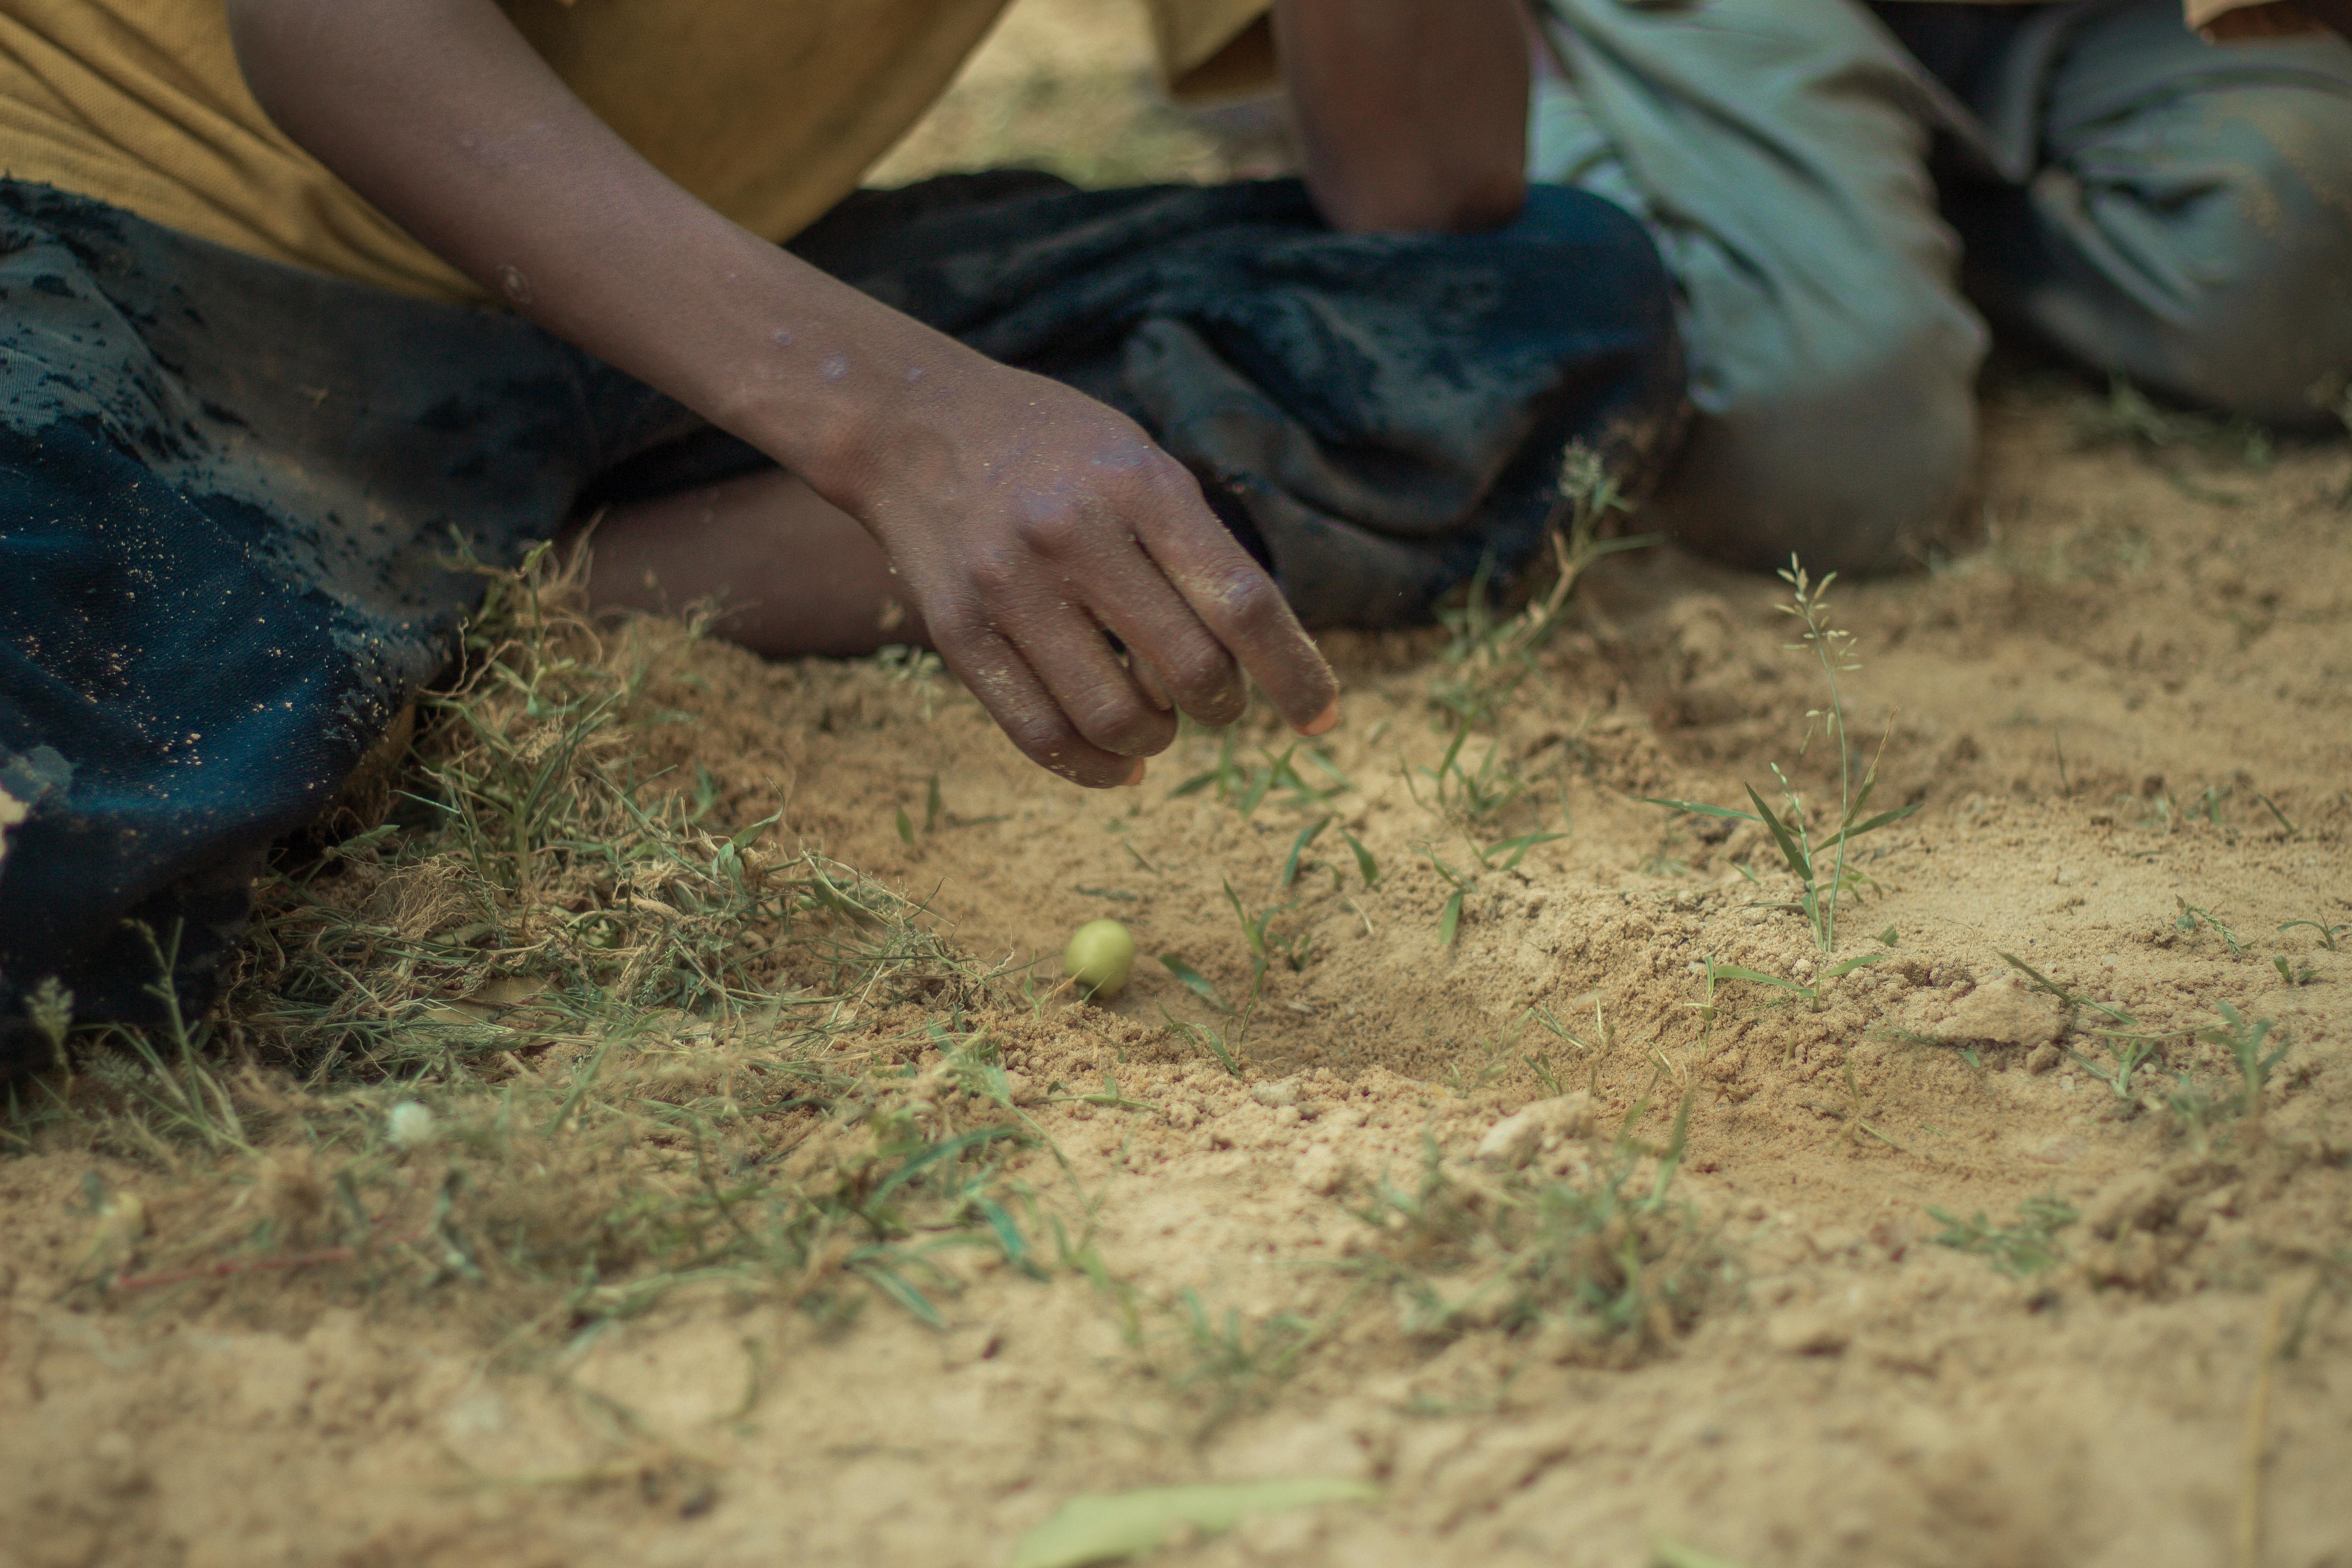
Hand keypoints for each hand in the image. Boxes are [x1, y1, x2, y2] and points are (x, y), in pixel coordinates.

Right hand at [839, 356, 1338, 787]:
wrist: (909, 423)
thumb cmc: (1051, 447)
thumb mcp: (1138, 459)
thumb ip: (1196, 544)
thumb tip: (1263, 654)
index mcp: (1139, 484)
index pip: (1243, 603)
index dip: (1296, 674)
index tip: (1321, 718)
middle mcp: (1074, 534)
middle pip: (1189, 670)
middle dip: (1221, 704)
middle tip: (1216, 700)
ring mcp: (1009, 587)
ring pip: (1116, 718)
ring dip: (1158, 739)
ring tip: (1159, 724)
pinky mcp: (958, 632)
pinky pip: (1040, 733)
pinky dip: (1094, 767)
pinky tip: (1119, 762)